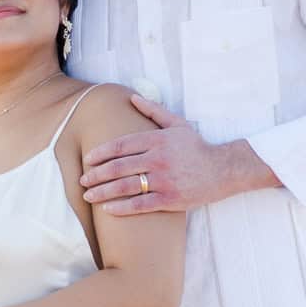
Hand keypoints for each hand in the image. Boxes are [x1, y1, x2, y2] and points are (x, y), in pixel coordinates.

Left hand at [80, 94, 226, 214]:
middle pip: (118, 167)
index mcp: (157, 140)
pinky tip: (107, 209)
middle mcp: (159, 159)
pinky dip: (122, 207)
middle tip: (82, 180)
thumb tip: (132, 97)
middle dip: (96, 174)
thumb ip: (153, 111)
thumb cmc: (197, 147)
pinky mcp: (170, 199)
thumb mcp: (177, 124)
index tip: (87, 160)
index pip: (121, 145)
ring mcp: (164, 180)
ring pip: (126, 186)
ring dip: (103, 192)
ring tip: (88, 196)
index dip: (100, 153)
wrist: (223, 170)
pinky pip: (141, 205)